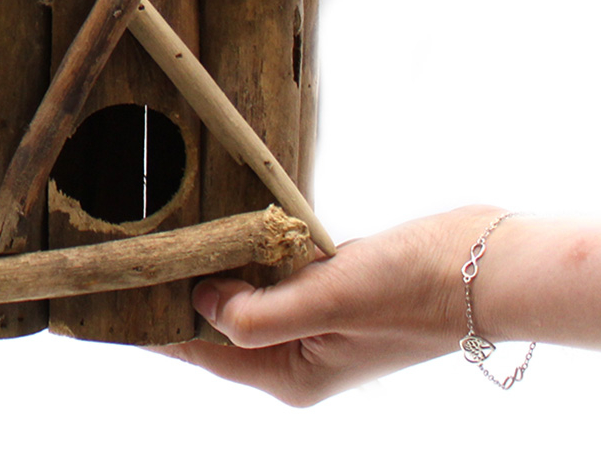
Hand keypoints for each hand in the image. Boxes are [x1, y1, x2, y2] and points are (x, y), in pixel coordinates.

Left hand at [163, 206, 503, 405]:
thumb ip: (261, 312)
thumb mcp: (330, 299)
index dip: (160, 324)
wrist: (484, 266)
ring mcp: (316, 322)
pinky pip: (273, 273)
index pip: (205, 352)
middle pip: (219, 326)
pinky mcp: (331, 289)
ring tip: (166, 233)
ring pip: (244, 296)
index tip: (116, 298)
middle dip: (180, 292)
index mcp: (293, 375)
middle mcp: (299, 356)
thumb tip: (201, 303)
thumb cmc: (414, 288)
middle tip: (133, 250)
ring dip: (214, 269)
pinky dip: (250, 253)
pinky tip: (226, 225)